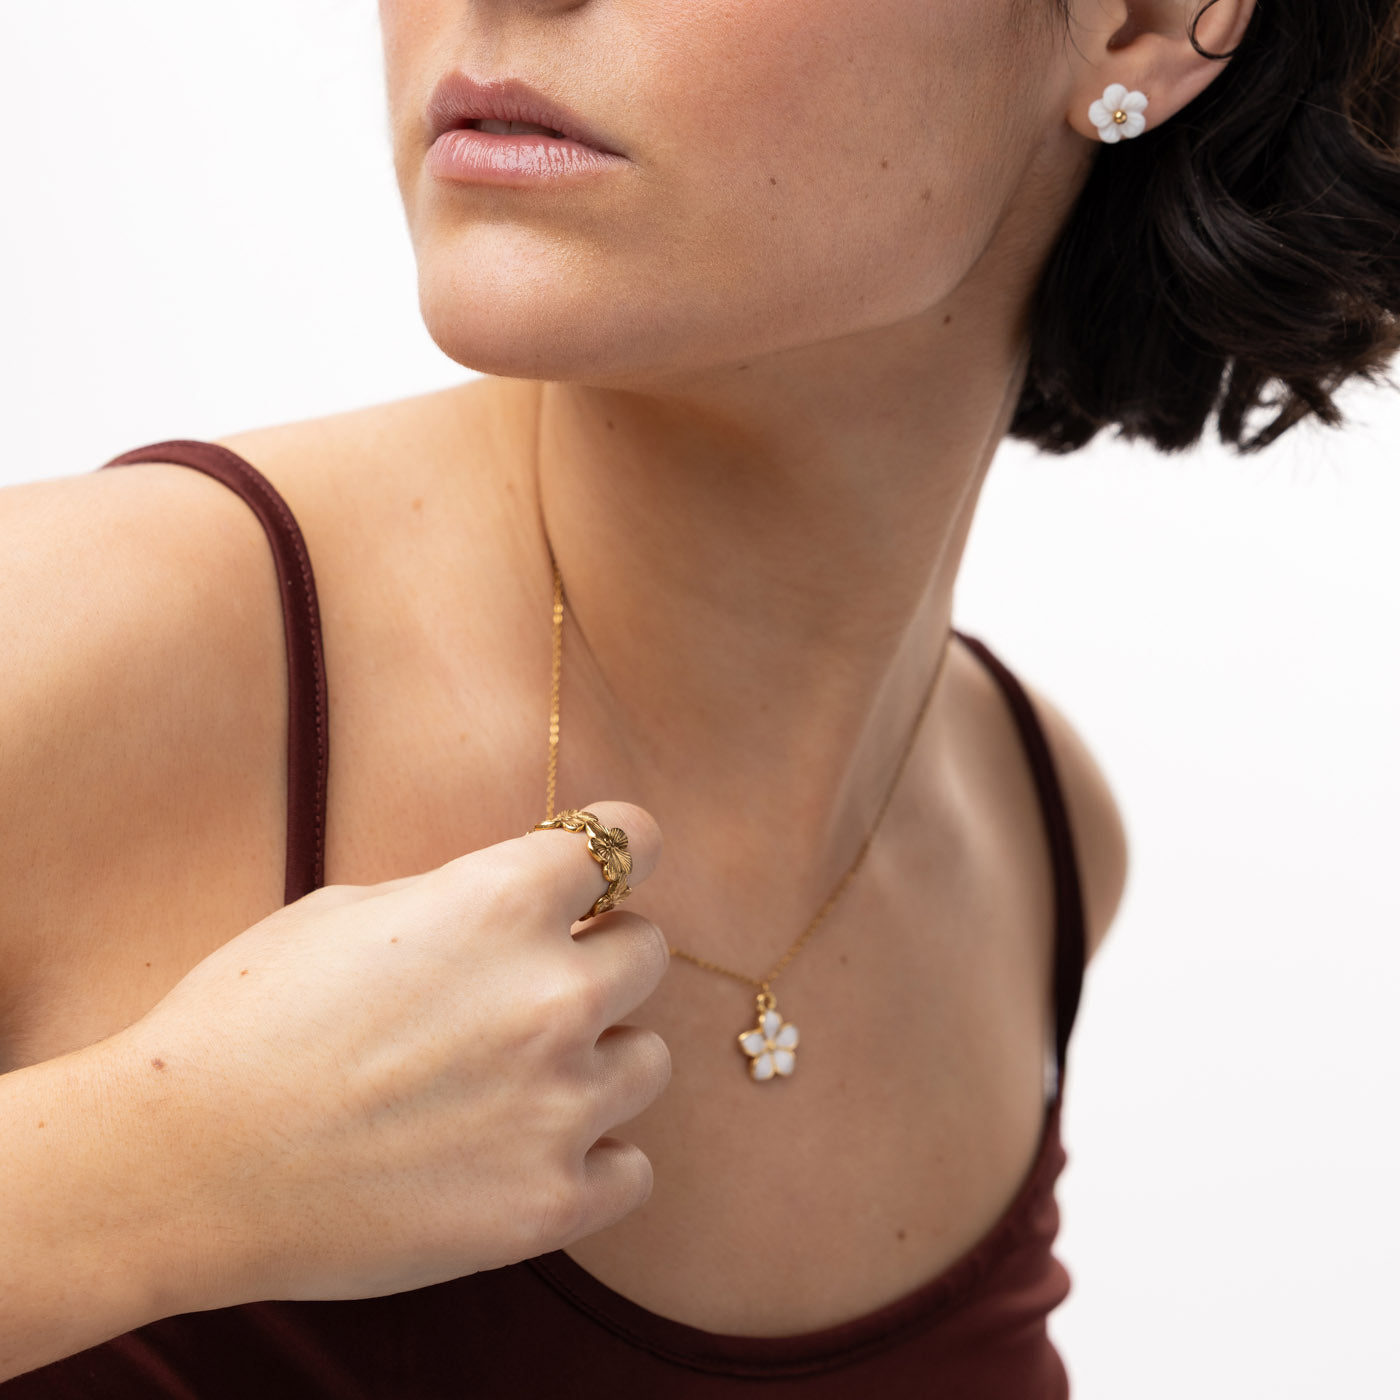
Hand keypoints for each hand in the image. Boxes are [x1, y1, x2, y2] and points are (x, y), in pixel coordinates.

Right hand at [109, 800, 669, 1311]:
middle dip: (603, 957)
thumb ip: (460, 899)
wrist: (179, 1165)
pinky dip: (593, 1159)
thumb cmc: (245, 1020)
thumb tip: (521, 902)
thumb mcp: (348, 911)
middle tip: (536, 988)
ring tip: (521, 1081)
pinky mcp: (548, 1204)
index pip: (627, 839)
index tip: (618, 864)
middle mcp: (551, 994)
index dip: (624, 845)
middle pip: (648, 950)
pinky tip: (528, 1152)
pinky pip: (633, 1167)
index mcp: (502, 902)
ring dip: (599, 1059)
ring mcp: (558, 1105)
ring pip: (649, 1059)